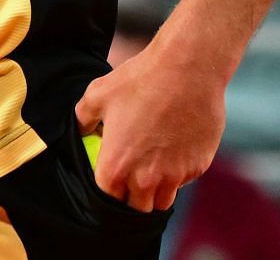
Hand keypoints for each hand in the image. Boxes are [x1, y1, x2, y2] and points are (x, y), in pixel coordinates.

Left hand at [75, 35, 225, 210]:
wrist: (186, 71)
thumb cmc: (138, 80)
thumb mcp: (97, 95)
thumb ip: (83, 120)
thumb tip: (80, 132)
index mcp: (117, 165)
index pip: (107, 197)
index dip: (106, 189)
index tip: (109, 176)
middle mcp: (146, 178)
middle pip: (136, 207)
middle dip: (131, 196)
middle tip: (129, 175)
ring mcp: (175, 176)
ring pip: (162, 201)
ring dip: (154, 191)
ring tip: (150, 167)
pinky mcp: (198, 168)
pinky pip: (183, 182)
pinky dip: (176, 174)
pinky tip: (172, 150)